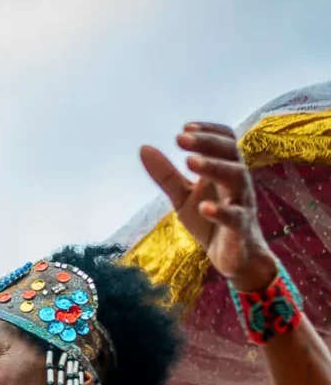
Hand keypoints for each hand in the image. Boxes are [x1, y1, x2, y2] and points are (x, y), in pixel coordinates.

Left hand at [140, 123, 276, 291]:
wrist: (233, 256)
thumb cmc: (209, 221)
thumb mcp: (182, 197)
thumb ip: (166, 175)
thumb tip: (143, 148)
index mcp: (224, 170)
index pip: (225, 140)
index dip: (208, 131)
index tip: (184, 128)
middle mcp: (237, 181)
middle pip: (230, 152)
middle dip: (207, 143)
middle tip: (181, 137)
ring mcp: (241, 203)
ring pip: (236, 177)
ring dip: (214, 167)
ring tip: (190, 162)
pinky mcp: (240, 228)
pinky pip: (234, 217)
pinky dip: (220, 211)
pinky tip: (204, 207)